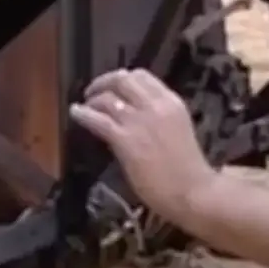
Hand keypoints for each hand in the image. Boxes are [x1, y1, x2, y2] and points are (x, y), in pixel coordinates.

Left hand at [69, 68, 213, 222]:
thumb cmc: (189, 169)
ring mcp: (140, 121)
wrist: (193, 191)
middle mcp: (156, 105)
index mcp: (172, 102)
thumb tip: (135, 115)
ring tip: (85, 104)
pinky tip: (76, 113)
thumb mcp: (177, 130)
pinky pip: (98, 119)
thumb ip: (159, 118)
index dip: (123, 79)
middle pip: (123, 79)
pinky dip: (83, 114)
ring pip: (109, 96)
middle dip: (105, 81)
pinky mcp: (125, 140)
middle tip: (95, 91)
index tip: (115, 87)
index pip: (143, 76)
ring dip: (93, 98)